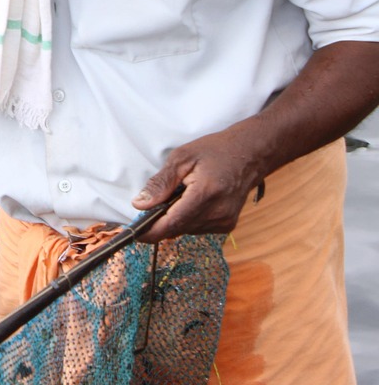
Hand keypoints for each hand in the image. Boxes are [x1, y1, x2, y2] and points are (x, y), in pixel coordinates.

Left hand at [131, 122, 265, 242]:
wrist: (250, 154)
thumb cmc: (214, 151)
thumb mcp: (181, 158)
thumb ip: (160, 183)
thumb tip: (139, 204)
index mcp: (206, 194)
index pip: (172, 223)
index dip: (150, 231)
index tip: (134, 233)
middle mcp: (218, 213)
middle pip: (177, 229)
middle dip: (159, 222)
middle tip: (149, 205)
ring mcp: (225, 221)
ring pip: (186, 230)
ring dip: (174, 219)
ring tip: (177, 196)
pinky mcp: (228, 225)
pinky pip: (197, 228)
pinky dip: (187, 219)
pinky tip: (190, 202)